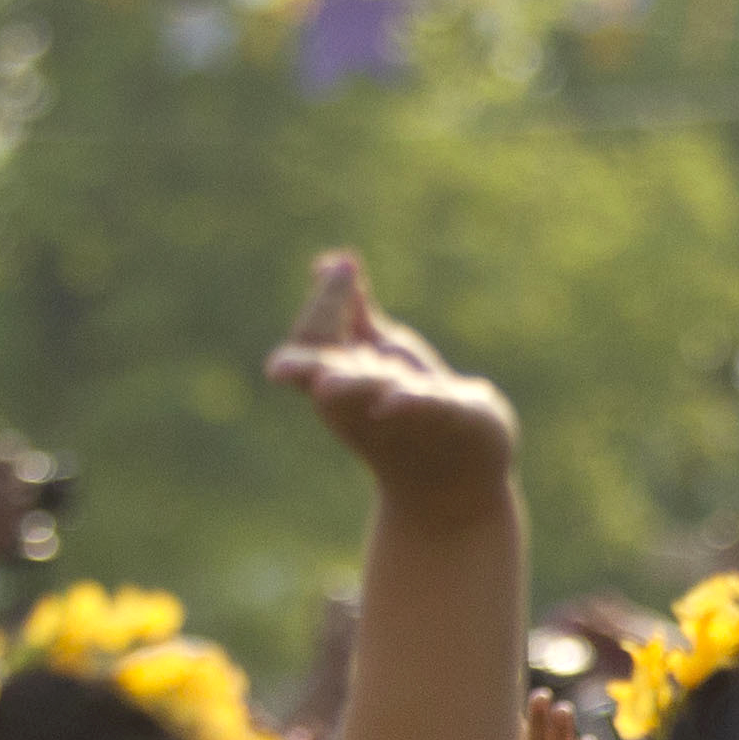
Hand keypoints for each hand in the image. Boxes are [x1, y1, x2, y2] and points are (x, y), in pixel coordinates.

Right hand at [263, 251, 517, 524]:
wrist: (457, 476)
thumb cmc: (408, 411)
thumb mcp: (379, 355)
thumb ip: (352, 314)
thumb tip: (329, 262)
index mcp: (338, 380)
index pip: (310, 341)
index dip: (323, 304)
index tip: (347, 266)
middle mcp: (361, 402)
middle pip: (324, 377)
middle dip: (305, 367)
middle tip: (281, 368)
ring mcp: (406, 415)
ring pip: (372, 394)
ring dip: (354, 385)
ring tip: (328, 385)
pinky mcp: (455, 418)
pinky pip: (429, 408)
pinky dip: (412, 402)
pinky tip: (396, 399)